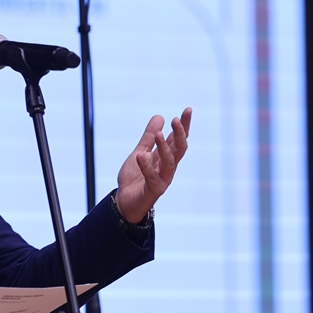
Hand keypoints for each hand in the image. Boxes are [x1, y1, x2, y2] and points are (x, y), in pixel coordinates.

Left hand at [114, 107, 192, 222]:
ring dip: (164, 148)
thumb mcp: (140, 152)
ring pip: (169, 162)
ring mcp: (162, 179)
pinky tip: (140, 156)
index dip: (184, 125)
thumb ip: (148, 138)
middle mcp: (168, 168)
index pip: (177, 139)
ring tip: (157, 134)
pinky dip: (146, 167)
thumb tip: (160, 116)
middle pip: (179, 149)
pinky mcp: (153, 190)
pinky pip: (152, 177)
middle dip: (180, 134)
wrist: (124, 202)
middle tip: (176, 119)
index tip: (187, 110)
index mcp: (166, 158)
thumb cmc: (135, 178)